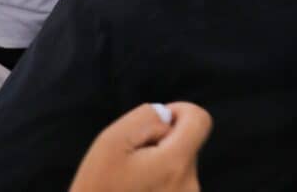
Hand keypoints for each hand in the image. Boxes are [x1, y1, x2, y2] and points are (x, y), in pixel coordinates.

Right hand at [70, 102, 211, 191]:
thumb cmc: (96, 189)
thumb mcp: (111, 141)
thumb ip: (147, 117)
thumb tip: (167, 117)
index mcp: (175, 165)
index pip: (200, 121)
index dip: (179, 112)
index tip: (157, 124)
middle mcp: (189, 187)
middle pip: (187, 145)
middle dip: (162, 145)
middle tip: (130, 164)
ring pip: (179, 167)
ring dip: (159, 167)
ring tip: (130, 184)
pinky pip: (175, 186)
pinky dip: (159, 184)